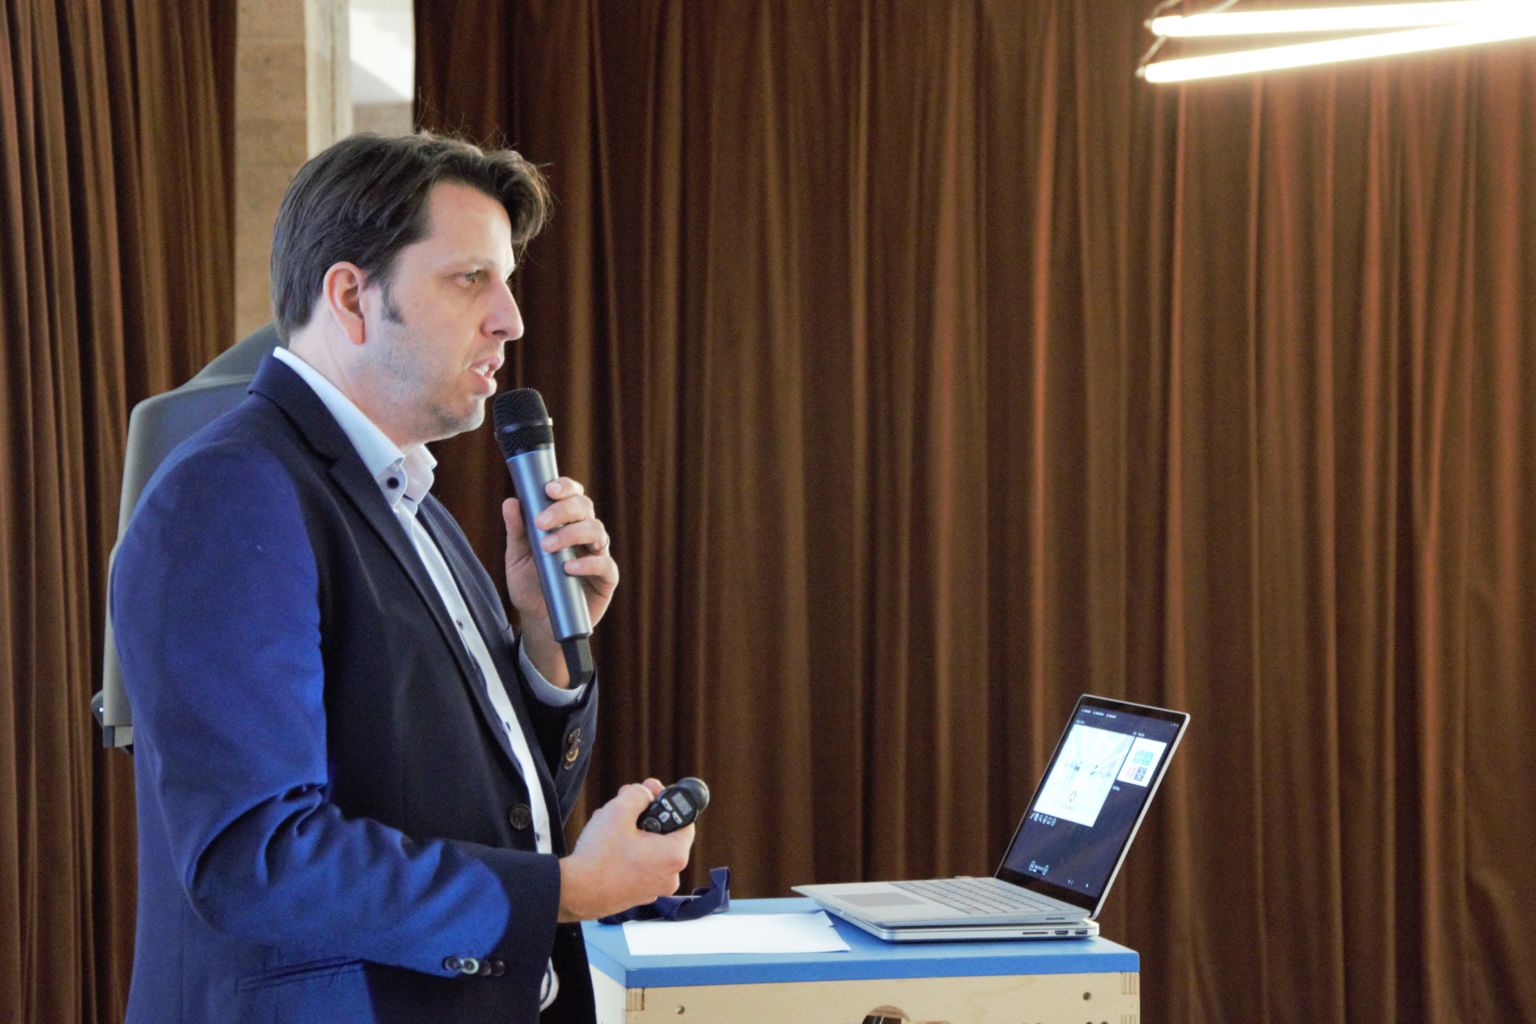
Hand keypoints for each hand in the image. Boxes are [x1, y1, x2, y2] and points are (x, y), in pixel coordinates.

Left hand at [502, 477, 618, 682]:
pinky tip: (569, 568)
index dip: (565, 487)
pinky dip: (588, 563)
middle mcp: (584, 533)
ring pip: (597, 530)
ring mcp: (597, 554)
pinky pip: (604, 564)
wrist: (538, 621)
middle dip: (564, 509)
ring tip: (549, 547)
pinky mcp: (606, 578)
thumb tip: (511, 502)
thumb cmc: (530, 585)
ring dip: (572, 534)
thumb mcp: (517, 557)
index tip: (548, 489)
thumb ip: (517, 531)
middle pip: (585, 507)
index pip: (572, 495)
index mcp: (566, 522)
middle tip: (541, 522)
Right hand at [558, 780, 694, 921]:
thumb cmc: (598, 857)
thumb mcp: (618, 811)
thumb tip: (645, 793)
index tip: (650, 793)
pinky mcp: (637, 895)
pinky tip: (607, 845)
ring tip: (608, 825)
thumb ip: (638, 795)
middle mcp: (670, 876)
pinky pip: (639, 866)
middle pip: (664, 834)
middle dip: (643, 815)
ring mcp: (653, 889)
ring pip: (649, 849)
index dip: (666, 801)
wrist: (575, 893)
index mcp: (674, 856)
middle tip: (625, 805)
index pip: (684, 820)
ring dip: (631, 832)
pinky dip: (627, 853)